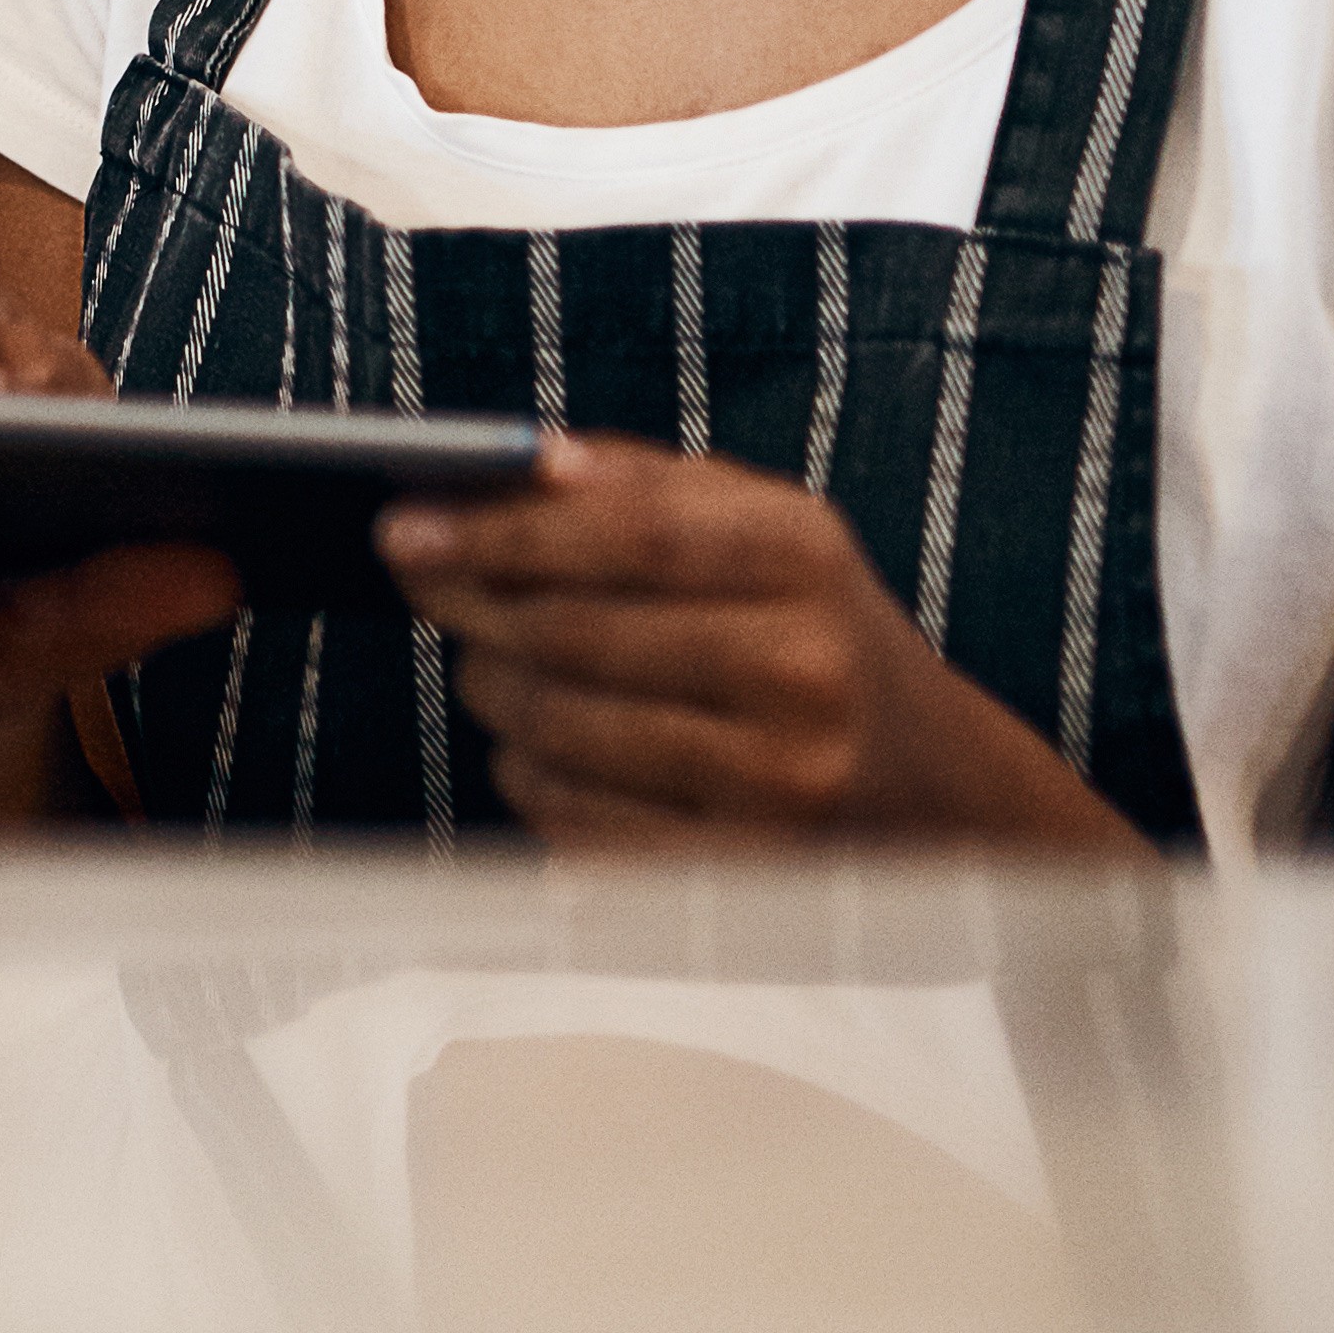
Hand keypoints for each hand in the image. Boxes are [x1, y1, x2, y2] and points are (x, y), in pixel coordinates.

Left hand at [378, 438, 1140, 852]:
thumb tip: (519, 457)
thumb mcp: (765, 522)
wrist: (932, 784)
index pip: (626, 538)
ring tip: (488, 662)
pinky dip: (528, 777)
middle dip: (472, 609)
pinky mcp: (737, 875)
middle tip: (424, 586)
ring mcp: (778, 786)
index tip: (401, 528)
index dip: (500, 532)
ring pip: (560, 733)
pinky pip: (576, 823)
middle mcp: (803, 673)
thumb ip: (641, 480)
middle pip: (577, 639)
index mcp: (804, 561)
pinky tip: (536, 745)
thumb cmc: (814, 624)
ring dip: (492, 691)